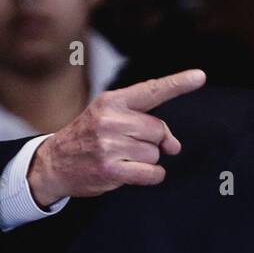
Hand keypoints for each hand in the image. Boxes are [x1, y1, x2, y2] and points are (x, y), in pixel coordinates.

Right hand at [27, 69, 206, 206]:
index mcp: (111, 101)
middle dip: (153, 141)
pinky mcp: (111, 169)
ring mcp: (110, 145)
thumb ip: (144, 123)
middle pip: (159, 130)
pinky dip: (151, 176)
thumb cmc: (89, 138)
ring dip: (145, 160)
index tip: (200, 76)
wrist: (54, 163)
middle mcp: (110, 120)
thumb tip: (174, 146)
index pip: (151, 90)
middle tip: (131, 145)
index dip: (178, 83)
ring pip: (155, 154)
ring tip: (121, 157)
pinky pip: (152, 174)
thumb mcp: (108, 117)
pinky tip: (132, 173)